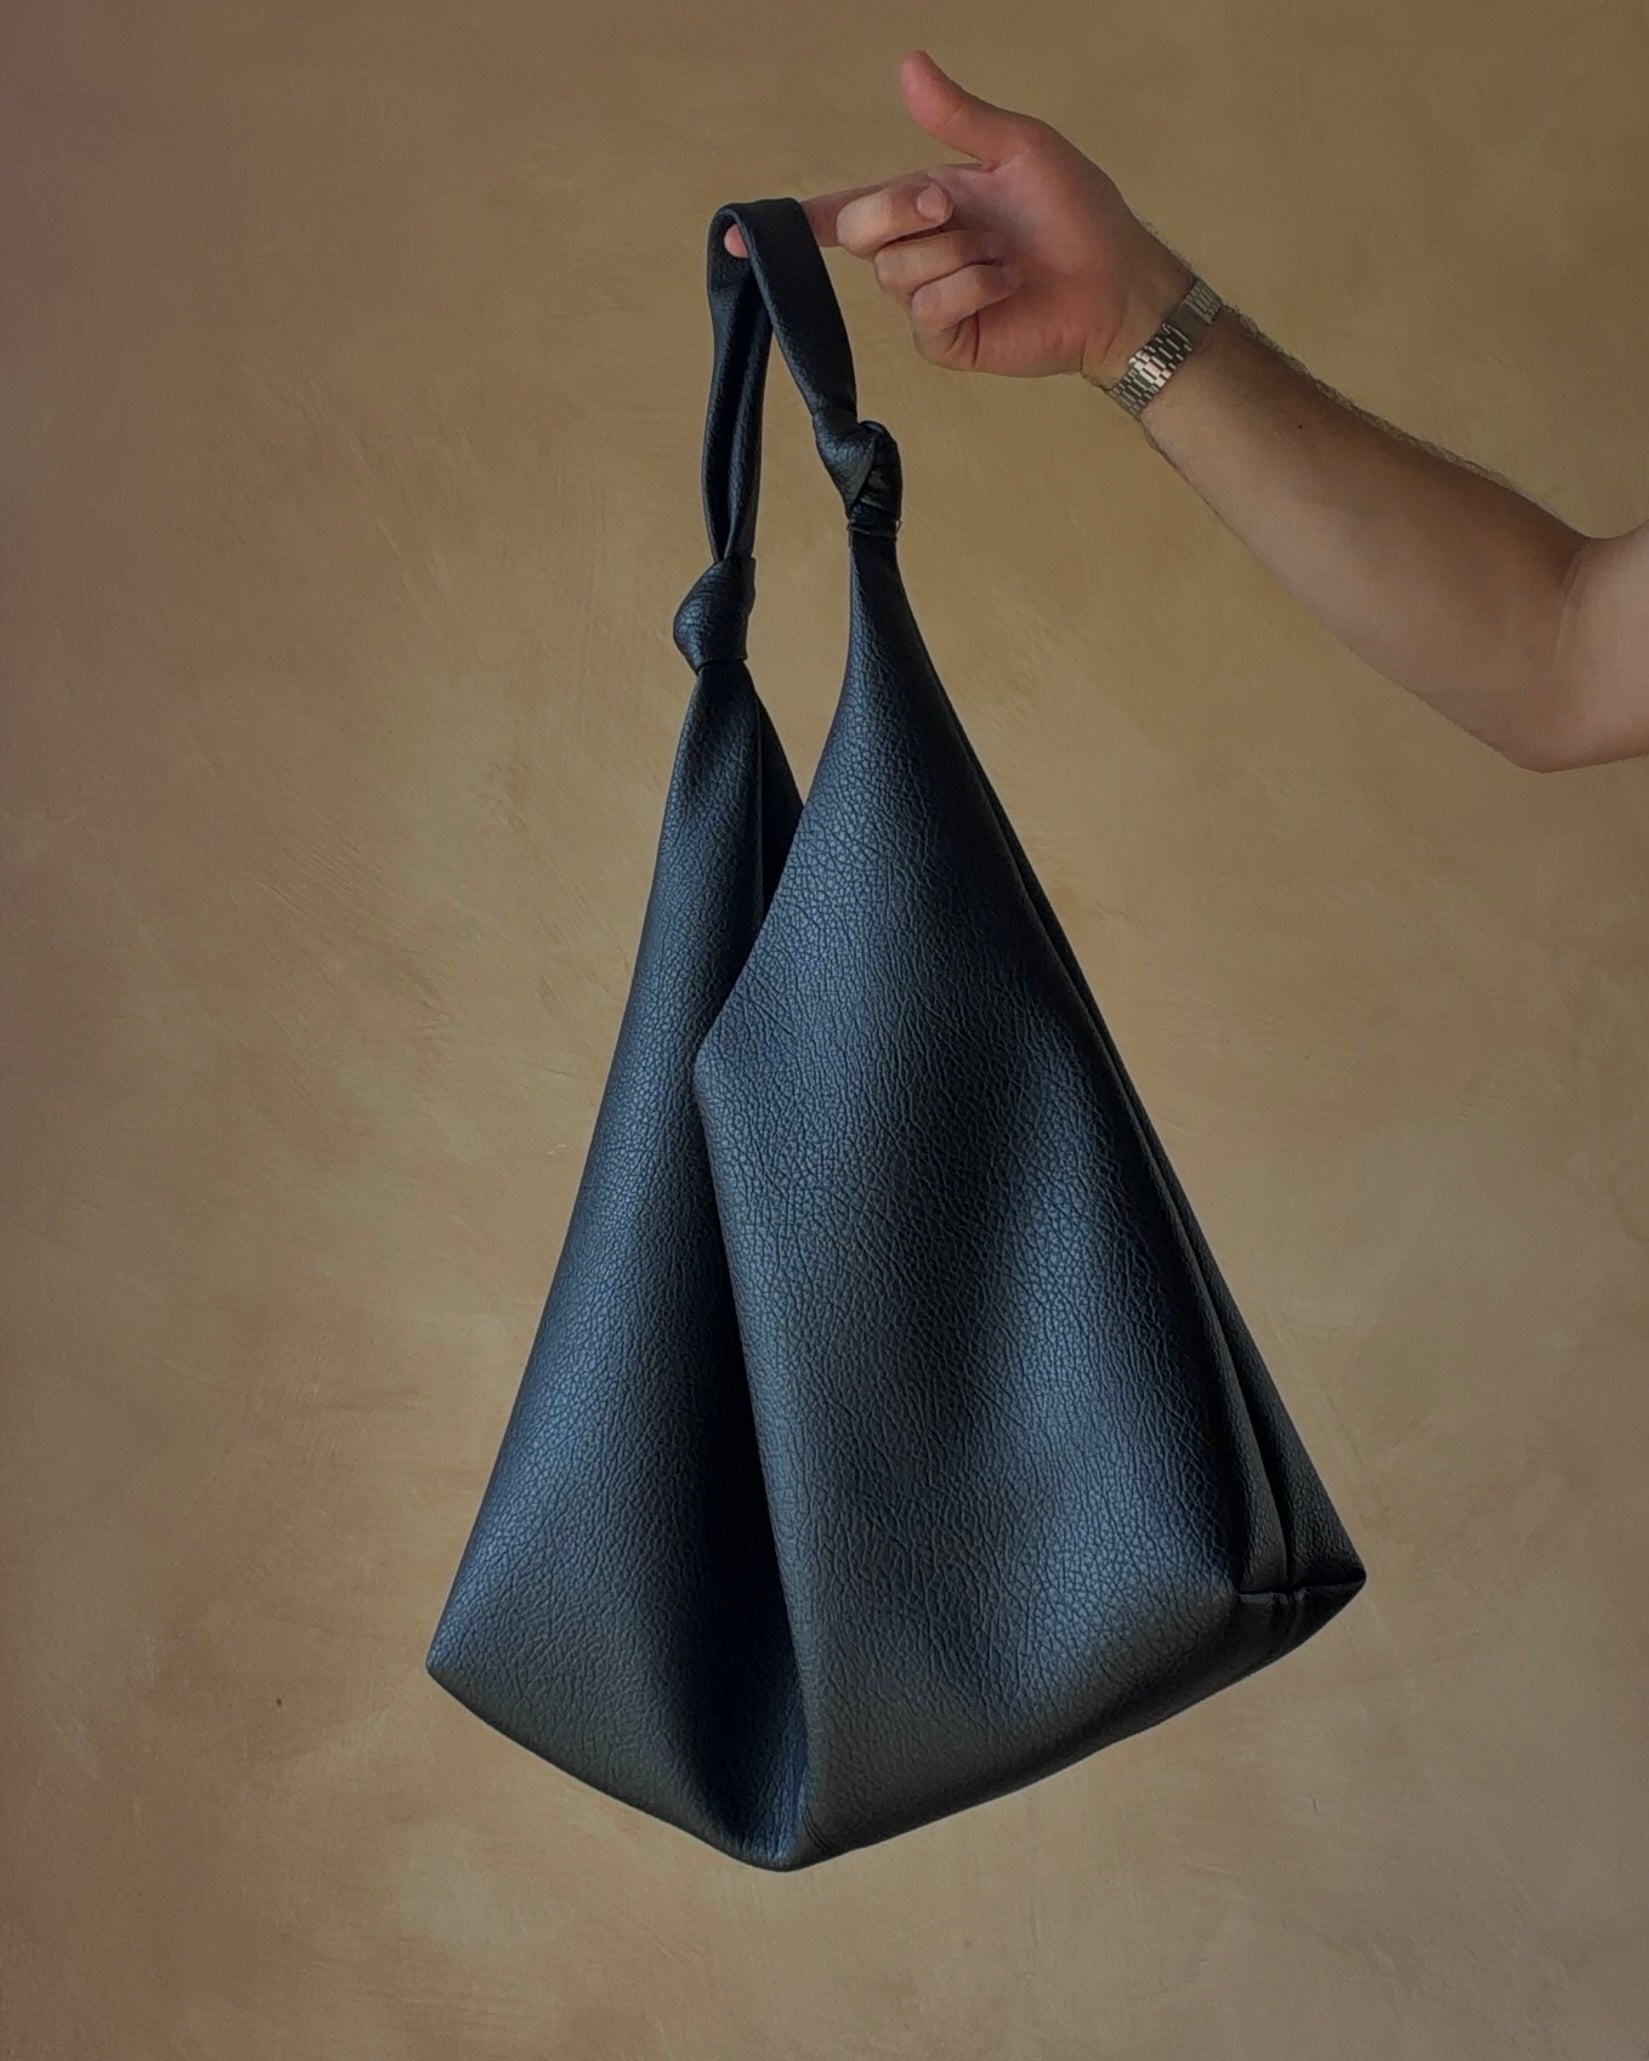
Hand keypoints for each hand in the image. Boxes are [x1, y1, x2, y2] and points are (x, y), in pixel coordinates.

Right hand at [722, 51, 1194, 384]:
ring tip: (1003, 258)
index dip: (797, 223)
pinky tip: (1002, 286)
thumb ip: (958, 117)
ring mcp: (930, 302)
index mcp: (923, 204)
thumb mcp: (1018, 147)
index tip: (737, 235)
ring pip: (898, 275)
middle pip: (864, 236)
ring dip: (957, 256)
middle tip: (956, 208)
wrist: (1116, 281)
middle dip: (904, 213)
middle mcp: (918, 254)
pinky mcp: (948, 342)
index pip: (846, 214)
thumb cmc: (1077, 213)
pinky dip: (967, 291)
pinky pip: (927, 314)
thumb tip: (908, 66)